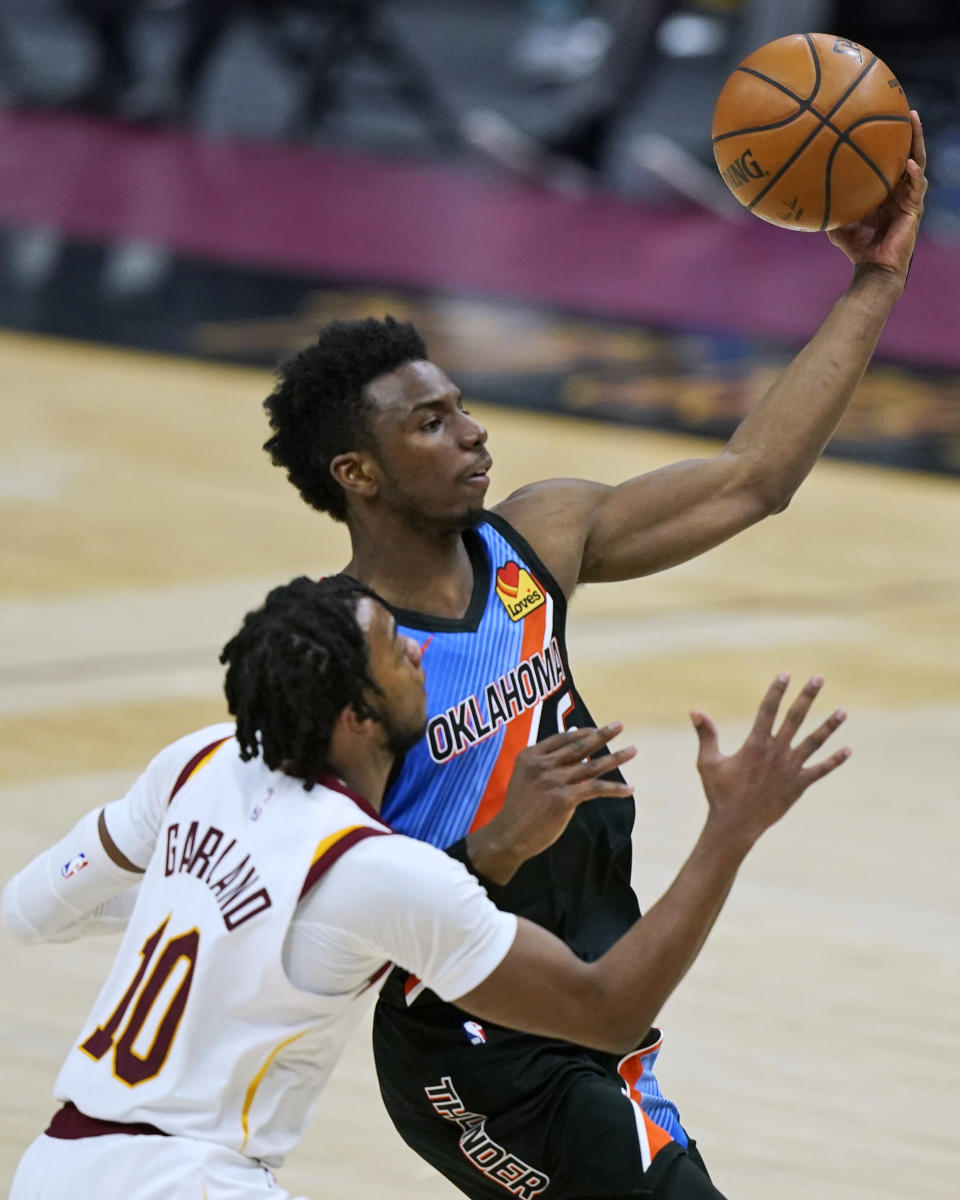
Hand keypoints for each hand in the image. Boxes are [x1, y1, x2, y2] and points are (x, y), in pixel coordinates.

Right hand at [467, 724, 635, 884]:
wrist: (510, 834)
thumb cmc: (520, 807)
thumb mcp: (525, 775)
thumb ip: (545, 760)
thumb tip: (570, 736)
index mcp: (531, 756)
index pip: (562, 739)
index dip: (582, 733)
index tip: (597, 729)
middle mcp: (542, 765)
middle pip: (579, 747)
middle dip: (602, 735)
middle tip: (619, 725)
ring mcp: (553, 781)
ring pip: (591, 766)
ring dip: (616, 757)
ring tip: (633, 750)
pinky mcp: (564, 798)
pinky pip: (596, 789)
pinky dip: (615, 788)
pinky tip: (629, 788)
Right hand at [691, 674, 849, 848]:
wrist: (736, 824)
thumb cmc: (719, 793)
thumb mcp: (708, 762)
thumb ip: (706, 735)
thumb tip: (695, 710)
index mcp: (755, 744)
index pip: (768, 710)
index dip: (777, 691)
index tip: (786, 674)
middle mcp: (776, 752)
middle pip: (795, 718)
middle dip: (807, 697)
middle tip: (818, 678)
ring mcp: (790, 769)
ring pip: (814, 742)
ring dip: (828, 726)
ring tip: (843, 711)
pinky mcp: (799, 785)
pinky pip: (820, 770)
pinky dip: (834, 761)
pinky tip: (848, 751)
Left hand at [828, 110, 926, 280]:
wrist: (872, 269)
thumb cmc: (856, 247)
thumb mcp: (837, 224)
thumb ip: (827, 208)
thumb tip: (803, 195)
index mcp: (884, 190)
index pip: (890, 159)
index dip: (891, 140)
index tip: (885, 118)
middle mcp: (899, 190)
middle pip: (908, 153)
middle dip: (909, 132)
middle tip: (906, 110)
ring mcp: (909, 198)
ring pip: (918, 163)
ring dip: (917, 143)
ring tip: (914, 122)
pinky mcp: (914, 209)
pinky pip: (917, 188)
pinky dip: (914, 175)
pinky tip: (910, 164)